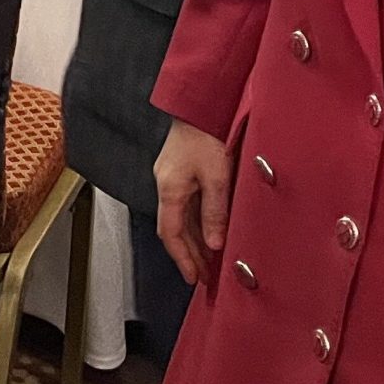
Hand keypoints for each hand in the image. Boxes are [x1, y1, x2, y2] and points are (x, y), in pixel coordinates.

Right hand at [156, 119, 233, 286]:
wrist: (200, 106)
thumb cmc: (207, 137)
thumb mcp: (216, 178)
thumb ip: (214, 212)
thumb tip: (214, 243)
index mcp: (170, 190)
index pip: (170, 234)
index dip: (182, 258)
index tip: (193, 277)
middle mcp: (166, 185)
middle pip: (173, 228)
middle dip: (188, 253)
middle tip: (202, 275)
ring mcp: (171, 177)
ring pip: (179, 217)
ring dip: (192, 240)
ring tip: (208, 259)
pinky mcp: (180, 171)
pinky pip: (184, 205)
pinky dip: (195, 223)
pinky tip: (207, 230)